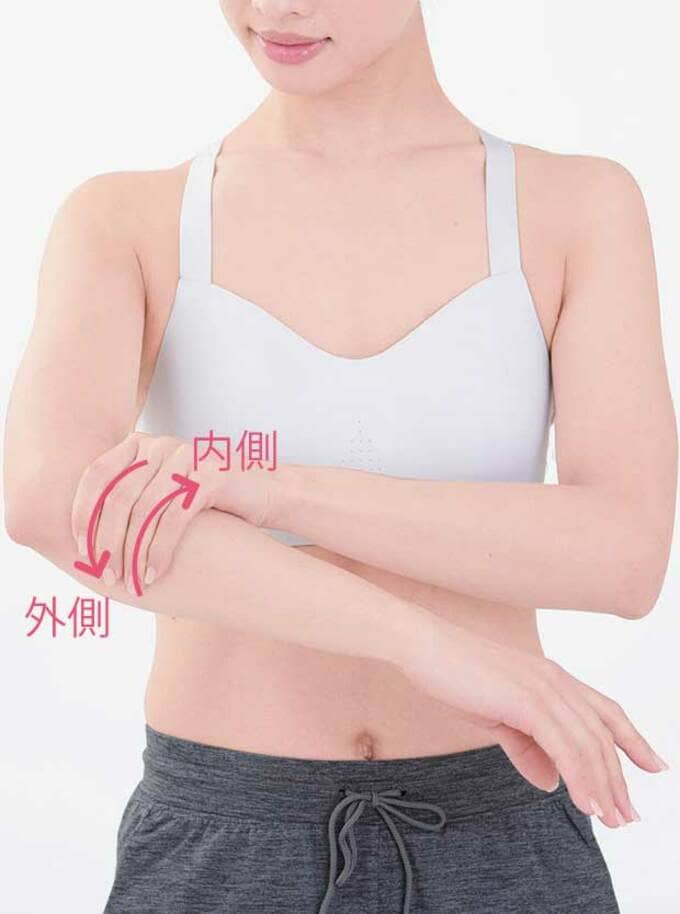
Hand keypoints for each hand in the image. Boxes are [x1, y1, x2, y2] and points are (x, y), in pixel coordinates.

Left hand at [71, 432, 274, 593]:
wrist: (263, 493)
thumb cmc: (206, 502)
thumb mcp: (160, 496)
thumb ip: (128, 503)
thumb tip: (83, 541)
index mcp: (140, 445)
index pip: (96, 476)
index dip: (81, 515)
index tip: (80, 551)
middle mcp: (160, 445)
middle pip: (117, 497)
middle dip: (107, 543)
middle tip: (106, 576)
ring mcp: (185, 457)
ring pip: (143, 511)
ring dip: (133, 553)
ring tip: (130, 582)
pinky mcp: (209, 476)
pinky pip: (173, 518)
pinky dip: (160, 551)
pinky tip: (154, 574)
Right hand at [397, 613, 667, 827]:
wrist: (424, 647)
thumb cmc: (455, 674)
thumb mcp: (497, 716)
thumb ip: (527, 748)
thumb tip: (551, 783)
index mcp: (552, 677)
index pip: (605, 711)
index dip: (633, 739)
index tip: (654, 766)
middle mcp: (557, 679)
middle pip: (603, 733)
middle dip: (619, 777)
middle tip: (627, 815)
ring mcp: (544, 687)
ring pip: (589, 743)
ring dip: (603, 785)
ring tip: (611, 819)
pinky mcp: (528, 699)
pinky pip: (565, 747)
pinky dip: (580, 778)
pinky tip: (585, 803)